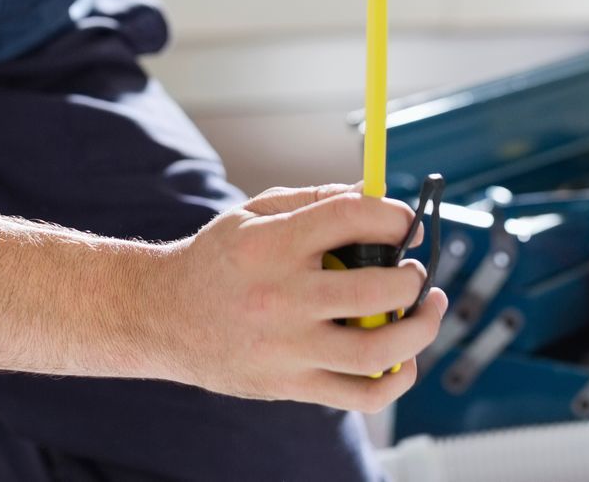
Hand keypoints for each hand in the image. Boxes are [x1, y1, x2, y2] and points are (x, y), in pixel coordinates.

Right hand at [149, 183, 446, 411]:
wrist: (161, 317)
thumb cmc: (216, 260)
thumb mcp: (257, 213)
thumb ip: (319, 201)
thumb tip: (379, 193)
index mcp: (273, 245)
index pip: (352, 218)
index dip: (395, 216)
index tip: (407, 223)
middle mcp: (281, 297)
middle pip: (377, 288)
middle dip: (413, 276)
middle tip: (416, 269)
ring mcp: (286, 348)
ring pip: (378, 350)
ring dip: (419, 328)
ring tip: (427, 309)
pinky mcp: (288, 386)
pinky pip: (359, 395)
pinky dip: (395, 380)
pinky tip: (404, 360)